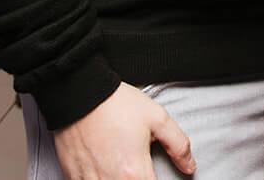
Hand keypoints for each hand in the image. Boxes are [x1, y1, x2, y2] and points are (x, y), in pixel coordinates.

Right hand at [53, 83, 195, 179]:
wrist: (79, 92)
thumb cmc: (116, 104)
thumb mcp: (157, 118)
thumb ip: (178, 145)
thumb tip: (189, 166)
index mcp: (134, 173)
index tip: (153, 174)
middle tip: (138, 168)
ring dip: (118, 179)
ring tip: (122, 167)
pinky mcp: (73, 176)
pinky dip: (98, 179)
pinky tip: (104, 169)